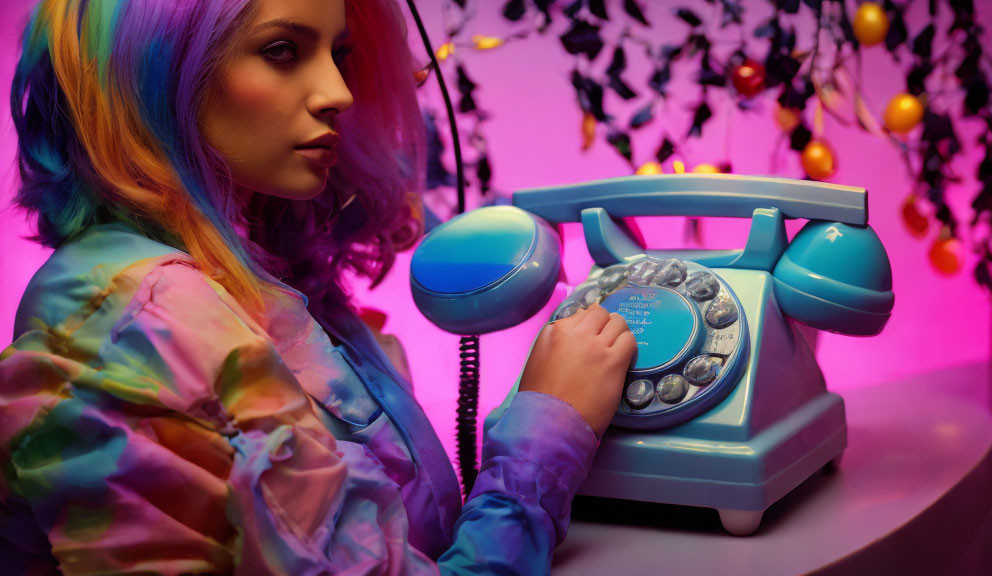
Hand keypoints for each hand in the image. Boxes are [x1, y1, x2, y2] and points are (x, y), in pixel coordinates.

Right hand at [518, 303, 636, 437]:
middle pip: (601, 314)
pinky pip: (629, 341)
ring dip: (618, 333)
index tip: (592, 334)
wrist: (551, 421)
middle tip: (605, 339)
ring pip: (618, 323)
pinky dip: (628, 346)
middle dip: (604, 323)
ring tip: (616, 348)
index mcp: (556, 330)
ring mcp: (597, 346)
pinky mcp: (614, 362)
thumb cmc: (540, 395)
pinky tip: (623, 357)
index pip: (582, 313)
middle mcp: (578, 333)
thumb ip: (554, 337)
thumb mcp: (538, 356)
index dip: (589, 323)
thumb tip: (574, 326)